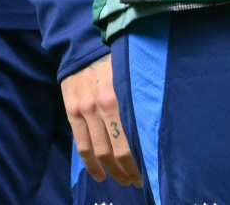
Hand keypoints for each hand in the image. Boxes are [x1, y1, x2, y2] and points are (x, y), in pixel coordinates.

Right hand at [62, 55, 142, 186]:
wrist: (82, 47)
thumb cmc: (113, 59)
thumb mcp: (130, 73)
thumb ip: (139, 94)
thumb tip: (156, 119)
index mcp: (119, 97)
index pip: (130, 138)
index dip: (138, 160)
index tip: (149, 171)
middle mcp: (101, 107)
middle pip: (115, 150)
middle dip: (127, 170)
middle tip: (137, 181)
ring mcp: (84, 112)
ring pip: (98, 151)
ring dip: (110, 170)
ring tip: (122, 180)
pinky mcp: (72, 113)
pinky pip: (81, 144)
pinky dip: (90, 163)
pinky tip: (99, 174)